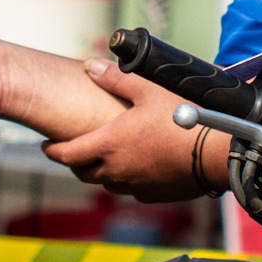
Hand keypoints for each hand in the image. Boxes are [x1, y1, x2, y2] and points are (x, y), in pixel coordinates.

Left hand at [43, 60, 208, 201]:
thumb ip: (116, 79)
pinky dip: (126, 179)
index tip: (45, 145)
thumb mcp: (147, 90)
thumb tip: (91, 65)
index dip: (52, 150)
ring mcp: (135, 187)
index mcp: (107, 145)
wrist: (216, 154)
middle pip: (83, 172)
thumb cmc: (182, 119)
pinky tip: (136, 168)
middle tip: (73, 150)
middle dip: (74, 161)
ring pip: (106, 183)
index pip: (67, 154)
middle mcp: (116, 170)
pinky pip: (131, 190)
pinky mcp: (154, 196)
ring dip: (99, 172)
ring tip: (103, 157)